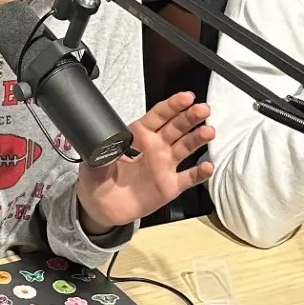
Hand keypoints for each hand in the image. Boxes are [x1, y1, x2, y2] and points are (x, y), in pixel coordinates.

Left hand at [76, 93, 214, 232]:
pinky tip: (207, 166)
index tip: (186, 97)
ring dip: (198, 138)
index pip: (158, 115)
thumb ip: (104, 151)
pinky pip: (189, 177)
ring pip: (186, 147)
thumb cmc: (98, 178)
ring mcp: (165, 165)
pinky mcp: (171, 185)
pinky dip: (200, 172)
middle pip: (177, 126)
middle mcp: (156, 146)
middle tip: (202, 110)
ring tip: (208, 132)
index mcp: (138, 135)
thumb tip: (109, 145)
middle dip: (190, 116)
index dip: (172, 105)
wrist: (100, 206)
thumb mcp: (95, 161)